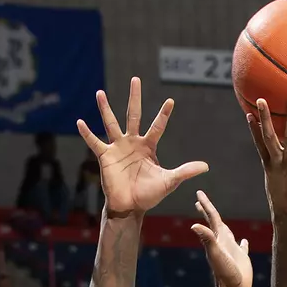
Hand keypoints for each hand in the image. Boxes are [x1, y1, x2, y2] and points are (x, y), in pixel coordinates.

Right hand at [80, 77, 208, 218]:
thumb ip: (185, 171)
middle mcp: (132, 142)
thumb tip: (206, 167)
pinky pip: (94, 142)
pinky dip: (87, 133)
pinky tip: (80, 122)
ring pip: (111, 123)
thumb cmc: (149, 195)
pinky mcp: (105, 156)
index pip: (157, 126)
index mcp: (148, 146)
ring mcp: (118, 148)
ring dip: (105, 108)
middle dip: (135, 97)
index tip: (170, 100)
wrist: (130, 207)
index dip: (163, 114)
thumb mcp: (169, 181)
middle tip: (136, 79)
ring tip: (100, 93)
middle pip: (134, 115)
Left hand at [192, 191, 250, 286]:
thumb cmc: (225, 273)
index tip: (198, 192)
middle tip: (200, 200)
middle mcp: (223, 242)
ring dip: (222, 224)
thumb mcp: (216, 254)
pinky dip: (242, 243)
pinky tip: (243, 241)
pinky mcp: (241, 258)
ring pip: (227, 232)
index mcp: (217, 239)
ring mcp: (232, 250)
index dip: (206, 204)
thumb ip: (207, 239)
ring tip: (219, 218)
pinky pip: (242, 247)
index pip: (211, 217)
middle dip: (208, 210)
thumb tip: (194, 225)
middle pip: (215, 222)